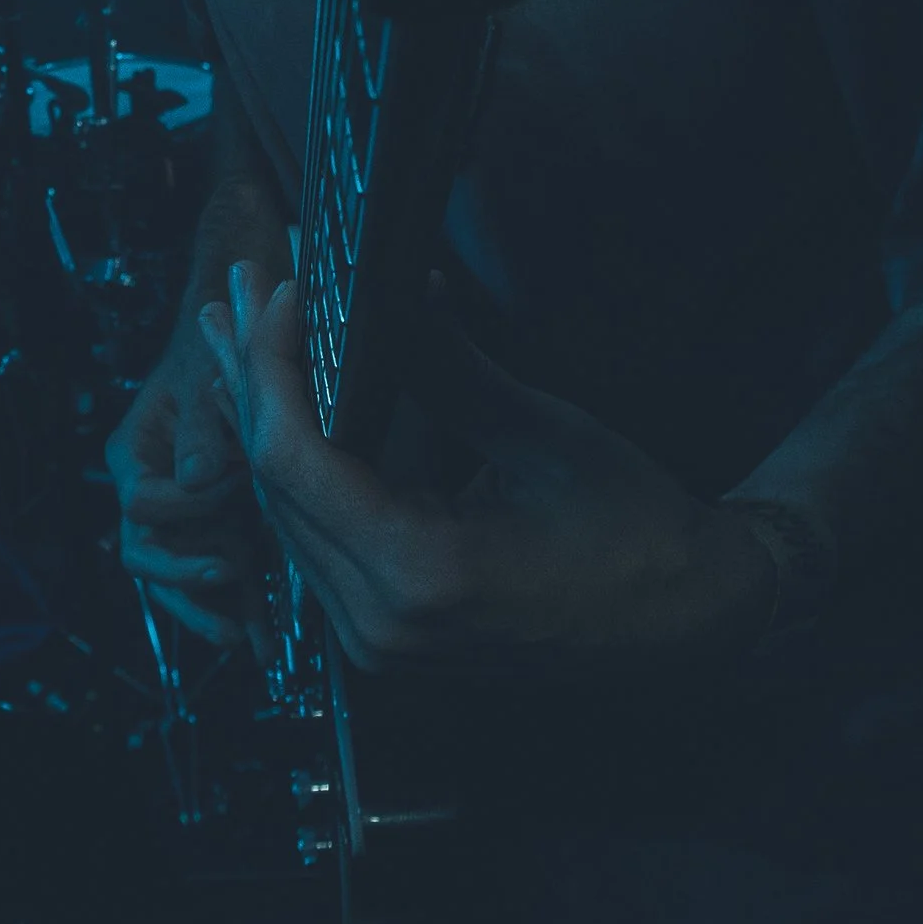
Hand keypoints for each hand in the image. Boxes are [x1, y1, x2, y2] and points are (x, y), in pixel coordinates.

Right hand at [104, 316, 266, 648]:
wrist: (224, 346)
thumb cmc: (205, 354)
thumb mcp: (201, 376)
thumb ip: (200, 428)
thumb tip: (200, 479)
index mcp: (132, 456)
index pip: (143, 501)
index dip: (188, 502)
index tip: (237, 483)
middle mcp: (146, 494)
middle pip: (145, 554)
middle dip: (185, 576)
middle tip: (228, 572)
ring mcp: (176, 520)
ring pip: (174, 580)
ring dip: (206, 608)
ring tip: (241, 636)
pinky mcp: (208, 533)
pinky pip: (212, 578)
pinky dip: (235, 604)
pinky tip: (261, 637)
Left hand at [199, 265, 779, 673]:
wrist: (689, 621)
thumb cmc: (635, 532)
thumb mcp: (541, 434)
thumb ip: (449, 366)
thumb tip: (396, 285)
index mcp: (417, 576)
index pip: (294, 462)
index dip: (272, 367)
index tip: (281, 290)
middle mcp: (377, 623)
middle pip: (276, 485)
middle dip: (253, 377)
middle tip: (241, 287)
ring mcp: (377, 637)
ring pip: (287, 510)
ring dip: (263, 414)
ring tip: (233, 328)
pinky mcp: (387, 628)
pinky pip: (317, 534)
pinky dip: (295, 460)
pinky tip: (275, 403)